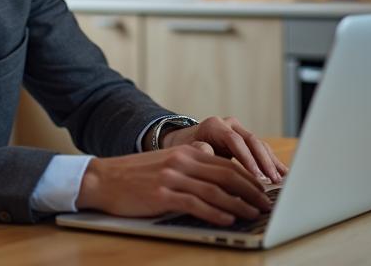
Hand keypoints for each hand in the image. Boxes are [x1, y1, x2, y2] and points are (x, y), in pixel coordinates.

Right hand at [76, 144, 270, 225]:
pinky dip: (215, 213)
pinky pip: (196, 204)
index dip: (248, 178)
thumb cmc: (136, 175)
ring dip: (239, 204)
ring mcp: (173, 178)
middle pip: (227, 175)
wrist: (104, 179)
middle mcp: (182, 161)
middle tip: (266, 204)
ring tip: (254, 214)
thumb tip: (215, 162)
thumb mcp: (167, 161)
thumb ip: (192, 161)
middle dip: (251, 190)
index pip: (227, 164)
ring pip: (215, 190)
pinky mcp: (163, 195)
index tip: (263, 191)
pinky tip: (228, 219)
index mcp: (187, 152)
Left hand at [161, 117, 288, 182]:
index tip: (256, 177)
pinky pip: (262, 149)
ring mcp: (239, 131)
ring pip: (260, 145)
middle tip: (272, 180)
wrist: (185, 144)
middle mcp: (229, 124)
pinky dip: (272, 161)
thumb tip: (210, 156)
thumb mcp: (187, 152)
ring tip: (280, 179)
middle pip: (251, 141)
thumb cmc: (184, 151)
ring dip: (271, 163)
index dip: (247, 159)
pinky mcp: (246, 140)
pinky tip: (283, 173)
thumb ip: (200, 152)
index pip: (234, 141)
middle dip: (263, 163)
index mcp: (214, 125)